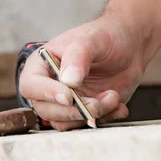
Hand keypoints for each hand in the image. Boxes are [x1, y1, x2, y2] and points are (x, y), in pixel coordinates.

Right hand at [18, 14, 144, 130]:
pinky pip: (87, 124)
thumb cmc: (105, 36)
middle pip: (46, 110)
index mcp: (42, 64)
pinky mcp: (84, 111)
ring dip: (91, 115)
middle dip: (73, 111)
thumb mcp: (91, 39)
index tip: (69, 96)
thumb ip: (78, 57)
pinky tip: (119, 105)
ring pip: (65, 122)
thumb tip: (68, 81)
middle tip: (97, 103)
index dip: (46, 93)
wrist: (129, 47)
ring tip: (113, 97)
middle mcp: (50, 86)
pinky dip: (106, 118)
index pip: (30, 85)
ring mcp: (67, 101)